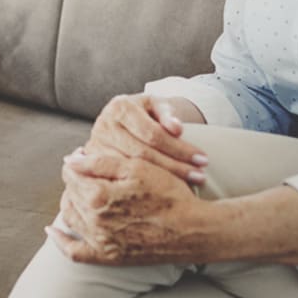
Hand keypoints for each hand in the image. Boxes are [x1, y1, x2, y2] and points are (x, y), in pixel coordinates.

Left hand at [47, 152, 209, 264]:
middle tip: (86, 171)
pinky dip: (60, 241)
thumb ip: (100, 162)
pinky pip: (74, 253)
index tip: (84, 155)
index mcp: (98, 195)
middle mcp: (94, 221)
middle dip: (75, 179)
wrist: (192, 230)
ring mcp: (99, 241)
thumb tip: (70, 160)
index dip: (77, 162)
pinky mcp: (107, 257)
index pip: (72, 174)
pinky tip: (53, 231)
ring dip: (71, 201)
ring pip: (70, 217)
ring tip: (81, 190)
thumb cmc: (168, 194)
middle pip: (70, 193)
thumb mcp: (137, 167)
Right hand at [84, 94, 207, 185]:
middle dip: (175, 166)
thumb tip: (176, 129)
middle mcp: (104, 126)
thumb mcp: (156, 106)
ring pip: (132, 169)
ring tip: (189, 185)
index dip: (179, 148)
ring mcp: (96, 147)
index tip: (202, 159)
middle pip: (143, 153)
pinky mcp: (95, 165)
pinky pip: (121, 180)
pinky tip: (164, 191)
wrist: (122, 121)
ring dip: (163, 179)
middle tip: (200, 176)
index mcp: (120, 107)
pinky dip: (144, 186)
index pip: (153, 133)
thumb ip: (167, 113)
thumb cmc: (145, 113)